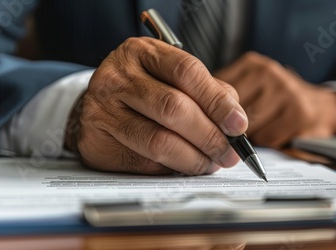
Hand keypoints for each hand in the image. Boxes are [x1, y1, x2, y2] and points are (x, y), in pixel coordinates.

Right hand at [65, 37, 247, 174]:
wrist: (98, 105)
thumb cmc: (143, 88)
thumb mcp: (171, 76)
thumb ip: (206, 91)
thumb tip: (235, 121)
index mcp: (141, 53)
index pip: (186, 72)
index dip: (217, 101)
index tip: (238, 124)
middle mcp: (118, 78)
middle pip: (174, 108)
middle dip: (210, 136)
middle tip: (229, 152)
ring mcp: (103, 111)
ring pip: (159, 141)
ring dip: (194, 158)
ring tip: (211, 163)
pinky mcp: (97, 143)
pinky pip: (144, 163)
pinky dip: (172, 168)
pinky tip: (185, 166)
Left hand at [215, 52, 335, 148]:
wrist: (323, 107)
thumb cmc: (279, 101)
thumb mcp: (251, 87)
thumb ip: (224, 95)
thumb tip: (196, 112)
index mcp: (252, 65)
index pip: (215, 93)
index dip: (213, 113)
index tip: (215, 123)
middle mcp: (268, 73)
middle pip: (229, 112)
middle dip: (231, 127)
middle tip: (241, 130)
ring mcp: (285, 91)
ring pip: (248, 127)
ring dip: (252, 136)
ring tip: (265, 128)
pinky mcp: (299, 113)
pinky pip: (268, 138)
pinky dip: (269, 142)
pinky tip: (279, 133)